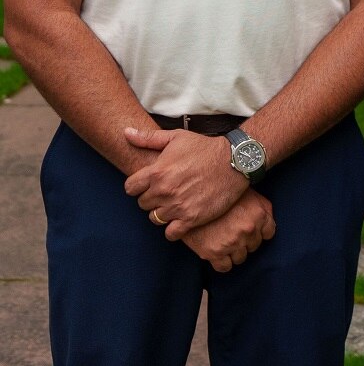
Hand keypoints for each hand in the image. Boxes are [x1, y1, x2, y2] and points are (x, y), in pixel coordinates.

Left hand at [123, 126, 244, 236]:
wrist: (235, 161)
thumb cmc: (205, 148)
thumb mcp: (177, 137)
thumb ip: (148, 138)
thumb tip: (126, 132)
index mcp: (157, 172)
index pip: (130, 188)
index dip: (138, 186)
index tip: (148, 184)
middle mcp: (164, 191)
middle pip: (143, 204)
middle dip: (151, 198)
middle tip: (165, 192)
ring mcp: (177, 206)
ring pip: (154, 218)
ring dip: (162, 212)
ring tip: (174, 204)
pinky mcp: (192, 218)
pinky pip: (170, 233)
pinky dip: (173, 229)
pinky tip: (180, 220)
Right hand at [180, 189, 275, 272]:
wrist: (191, 197)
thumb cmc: (220, 192)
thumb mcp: (249, 194)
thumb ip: (263, 208)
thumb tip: (267, 223)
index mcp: (259, 214)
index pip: (268, 233)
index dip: (259, 232)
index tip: (251, 231)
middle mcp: (248, 229)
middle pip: (254, 246)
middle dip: (245, 241)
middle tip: (233, 233)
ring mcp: (232, 242)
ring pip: (241, 258)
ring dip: (234, 252)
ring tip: (224, 241)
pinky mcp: (214, 252)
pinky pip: (225, 267)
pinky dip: (222, 263)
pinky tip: (217, 253)